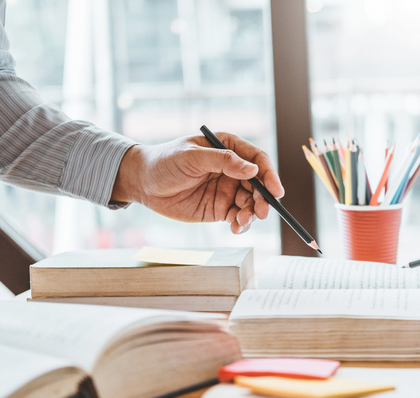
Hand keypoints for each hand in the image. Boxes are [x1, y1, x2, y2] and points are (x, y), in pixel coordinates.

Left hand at [112, 132, 284, 233]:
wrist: (143, 183)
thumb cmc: (165, 161)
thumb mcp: (192, 156)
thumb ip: (223, 161)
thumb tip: (253, 169)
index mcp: (228, 148)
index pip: (257, 160)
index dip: (269, 175)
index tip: (275, 191)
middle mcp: (232, 169)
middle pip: (259, 184)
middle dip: (263, 199)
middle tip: (261, 212)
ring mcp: (227, 189)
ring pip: (251, 203)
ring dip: (252, 214)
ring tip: (240, 222)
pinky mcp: (220, 208)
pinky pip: (238, 217)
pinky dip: (241, 224)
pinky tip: (235, 228)